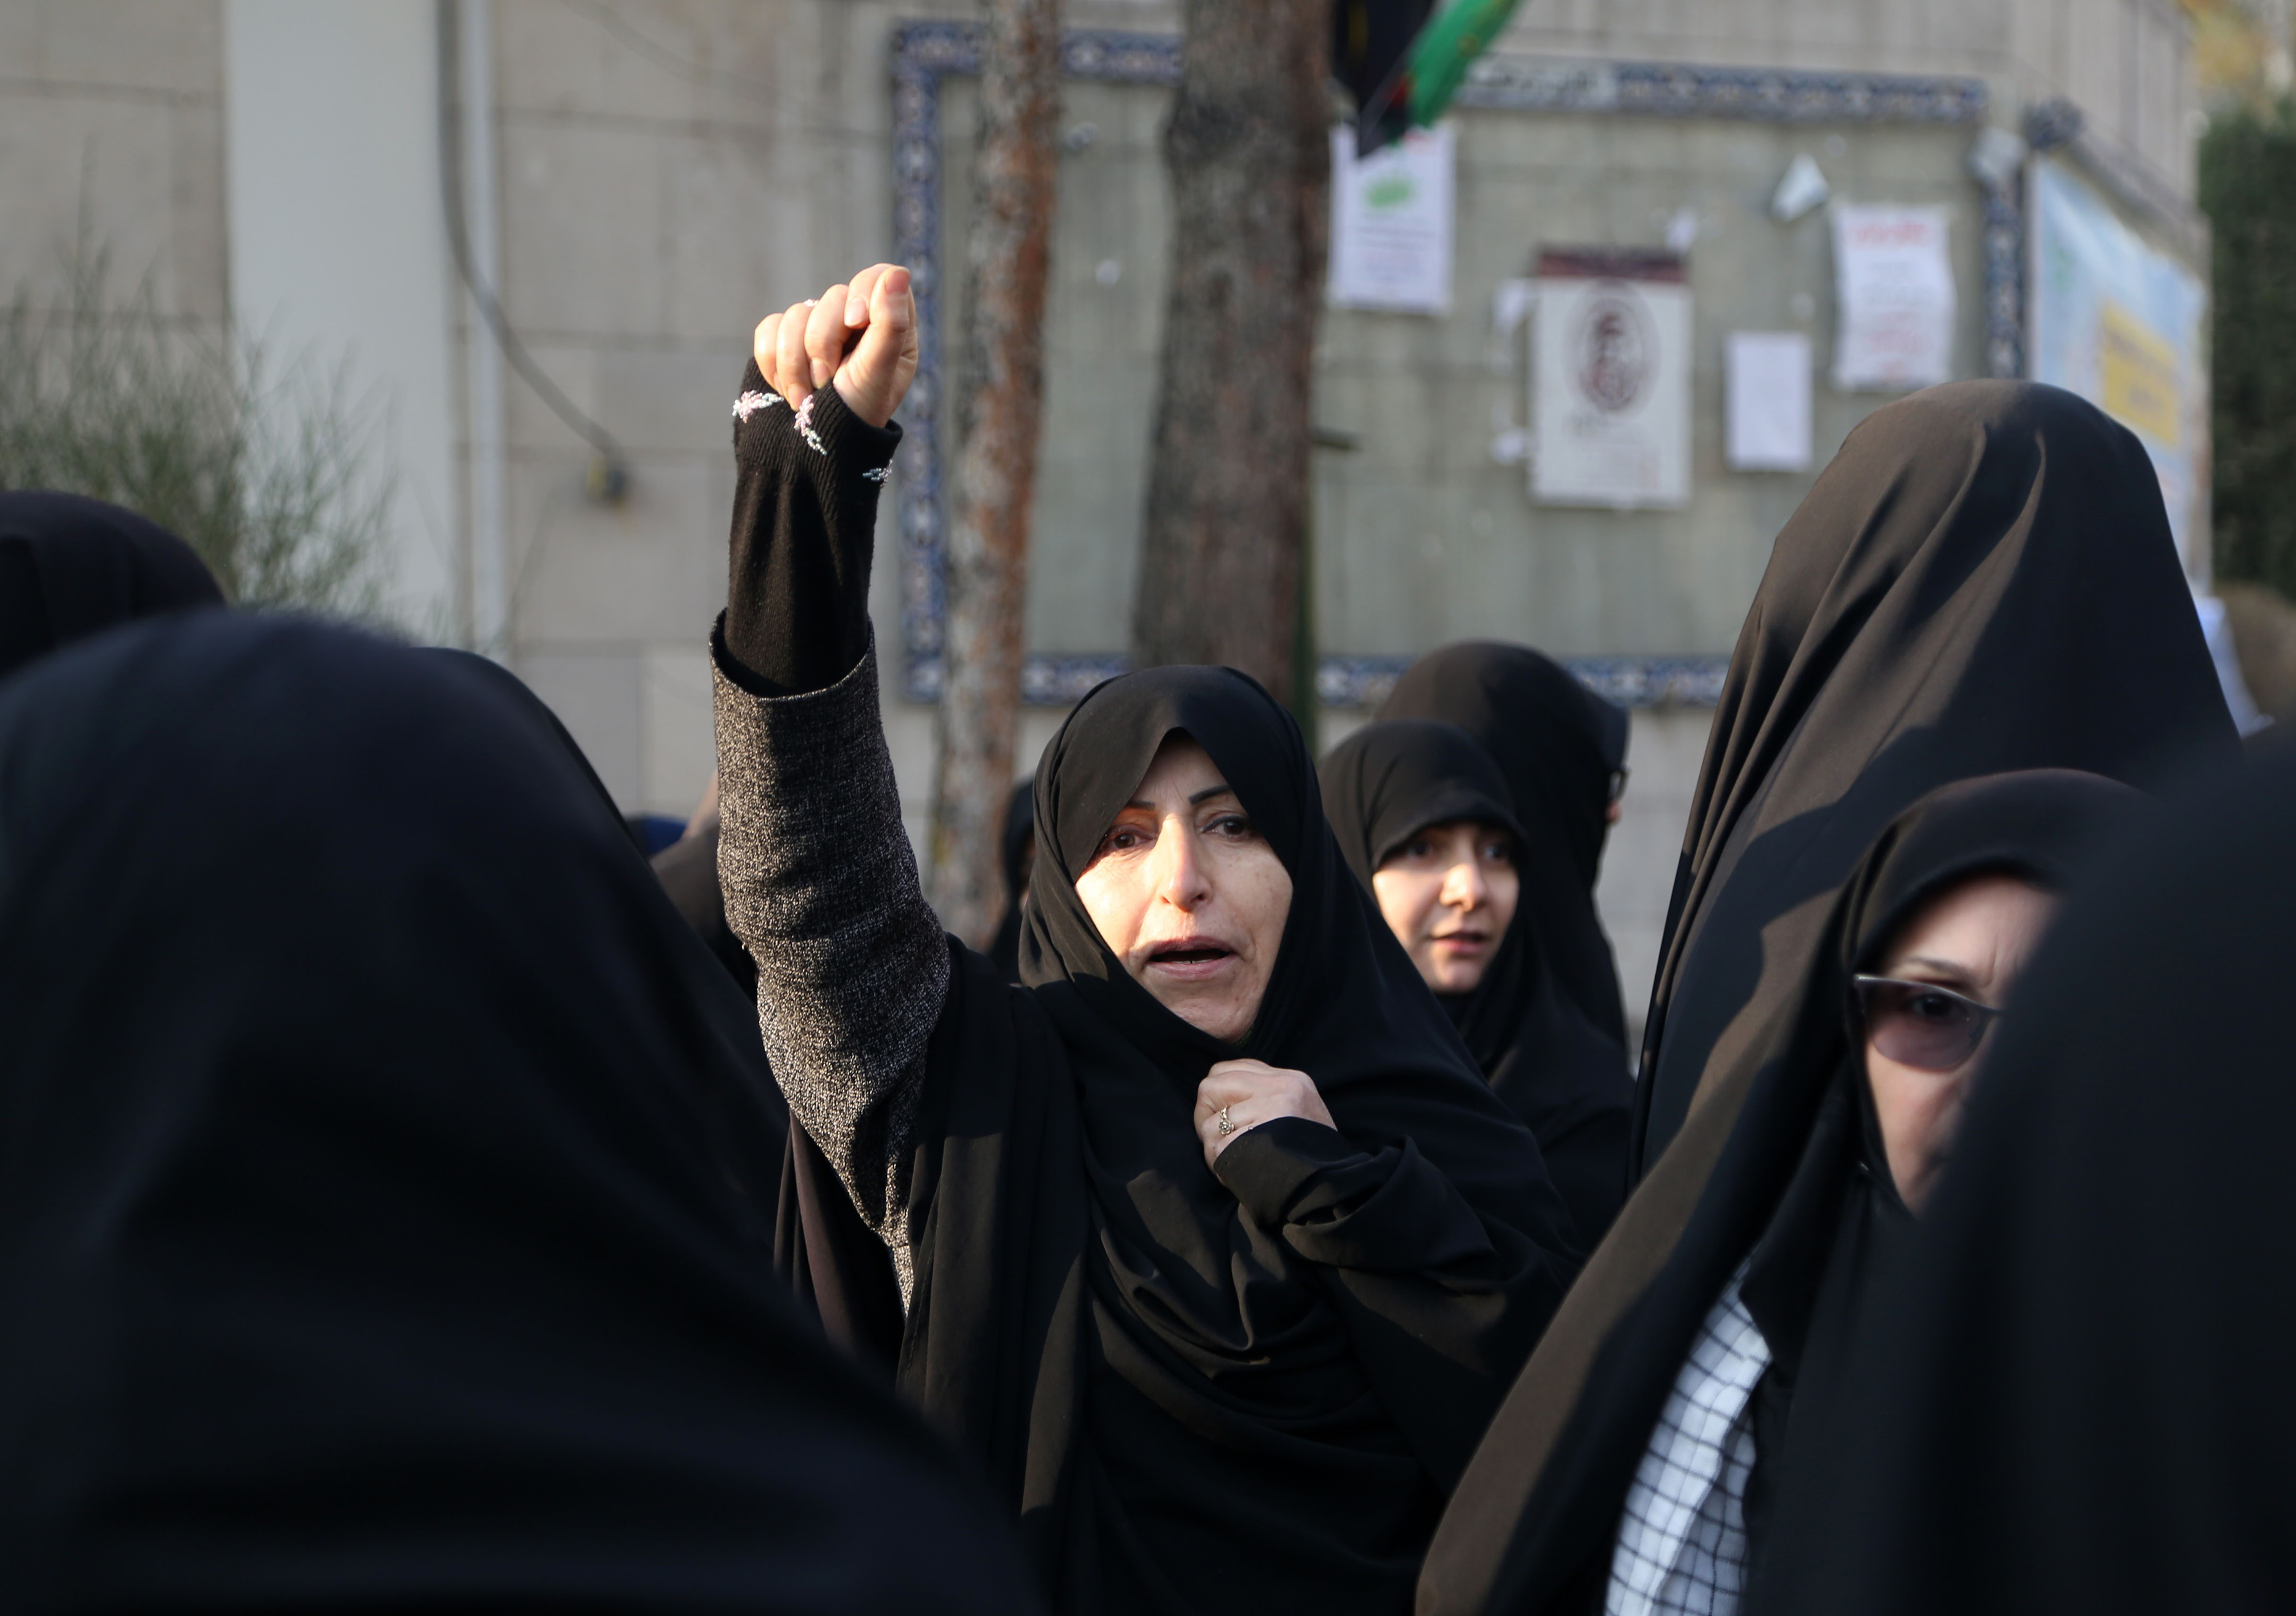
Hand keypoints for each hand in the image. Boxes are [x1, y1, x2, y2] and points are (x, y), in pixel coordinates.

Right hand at [752, 263, 917, 428]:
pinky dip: (774, 364)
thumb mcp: (879, 372)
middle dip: (823, 343)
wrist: (810, 454)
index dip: (862, 292)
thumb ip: (890, 324)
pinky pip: (769, 329)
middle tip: (827, 381)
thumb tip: (899, 272)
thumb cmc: (855, 415)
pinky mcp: (783, 341)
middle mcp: (855, 324)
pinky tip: (787, 391)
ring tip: (805, 399)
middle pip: (833, 296)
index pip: (878, 276)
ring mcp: (818, 330)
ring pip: (796, 313)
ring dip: (796, 363)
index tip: (854, 322)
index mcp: (890, 328)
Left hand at [1194, 1059, 1335, 1167]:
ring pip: (1210, 1123)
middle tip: (1218, 1138)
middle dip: (1204, 1115)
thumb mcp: (1297, 1112)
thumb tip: (1217, 1095)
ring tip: (1236, 1159)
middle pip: (1211, 1086)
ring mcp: (1271, 1111)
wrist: (1336, 1186)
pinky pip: (1217, 1148)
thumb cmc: (1311, 1154)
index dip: (1216, 1094)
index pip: (1228, 1068)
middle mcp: (1282, 1087)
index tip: (1223, 1115)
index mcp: (1291, 1079)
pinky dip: (1220, 1164)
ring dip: (1215, 1147)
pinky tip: (1238, 1172)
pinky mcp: (1260, 1137)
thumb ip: (1264, 1096)